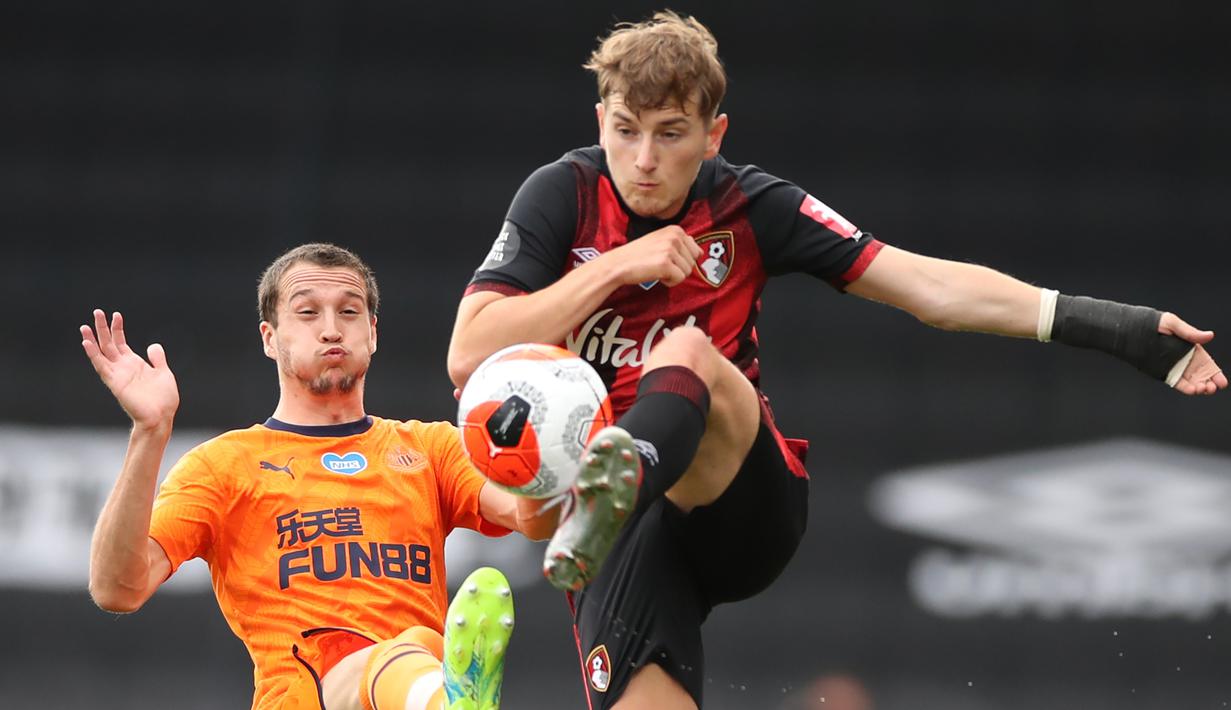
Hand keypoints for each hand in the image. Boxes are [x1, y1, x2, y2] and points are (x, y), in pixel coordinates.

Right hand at [80, 310, 180, 426]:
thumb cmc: (164, 399)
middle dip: (102, 328)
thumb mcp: (163, 373)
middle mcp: (123, 367)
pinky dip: (94, 355)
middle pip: (108, 344)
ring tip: (85, 326)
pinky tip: (87, 343)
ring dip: (92, 339)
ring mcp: (117, 374)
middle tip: (97, 312)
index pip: (121, 342)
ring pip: (101, 353)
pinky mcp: (114, 383)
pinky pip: (101, 366)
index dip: (117, 328)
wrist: (161, 417)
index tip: (115, 314)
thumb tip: (153, 345)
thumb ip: (157, 359)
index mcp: (134, 363)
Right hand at [604, 225, 701, 287]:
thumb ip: (680, 242)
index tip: (665, 258)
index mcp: (676, 230)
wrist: (618, 264)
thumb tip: (699, 249)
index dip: (681, 260)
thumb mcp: (660, 241)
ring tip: (656, 269)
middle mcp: (675, 237)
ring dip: (673, 275)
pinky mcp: (666, 264)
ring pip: (687, 272)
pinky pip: (679, 279)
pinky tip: (656, 275)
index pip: (696, 251)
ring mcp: (670, 249)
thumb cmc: (638, 255)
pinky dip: (669, 282)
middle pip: (693, 262)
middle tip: (660, 265)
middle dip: (679, 268)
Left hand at [1159, 312, 1226, 394]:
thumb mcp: (1172, 323)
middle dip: (1210, 383)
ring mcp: (1174, 367)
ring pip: (1191, 381)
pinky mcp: (1163, 373)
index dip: (1215, 373)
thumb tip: (1209, 336)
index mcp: (1190, 348)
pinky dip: (1185, 388)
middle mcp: (1183, 359)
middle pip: (1201, 375)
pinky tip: (1192, 390)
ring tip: (1203, 389)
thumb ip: (1190, 332)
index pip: (1207, 363)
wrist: (1130, 330)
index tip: (1222, 381)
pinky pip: (1176, 383)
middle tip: (1213, 387)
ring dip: (1199, 387)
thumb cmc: (1151, 323)